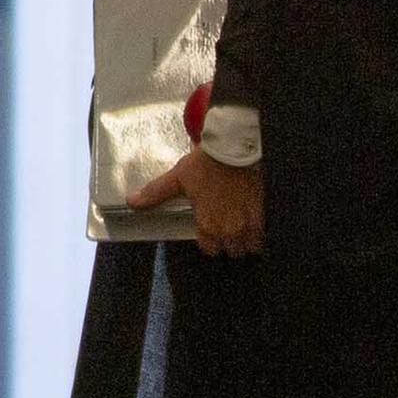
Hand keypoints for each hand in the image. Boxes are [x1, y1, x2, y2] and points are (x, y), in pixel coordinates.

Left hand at [130, 144, 261, 257]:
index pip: (210, 249)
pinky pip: (266, 233)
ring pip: (250, 245)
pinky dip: (262, 230)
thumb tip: (131, 202)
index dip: (209, 241)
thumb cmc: (205, 163)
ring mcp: (250, 223)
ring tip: (243, 225)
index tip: (210, 229)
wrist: (235, 147)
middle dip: (229, 242)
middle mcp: (230, 230)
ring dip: (247, 239)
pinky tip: (257, 220)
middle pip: (232, 250)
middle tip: (227, 226)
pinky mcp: (265, 213)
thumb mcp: (177, 178)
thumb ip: (155, 193)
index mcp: (208, 225)